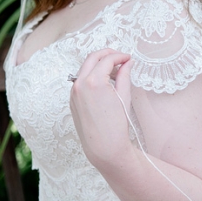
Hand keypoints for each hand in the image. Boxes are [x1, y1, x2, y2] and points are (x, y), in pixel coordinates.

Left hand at [69, 48, 134, 167]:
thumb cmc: (115, 124)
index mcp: (93, 81)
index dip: (120, 56)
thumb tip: (128, 63)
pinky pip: (81, 80)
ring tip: (114, 70)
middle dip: (107, 54)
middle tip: (120, 57)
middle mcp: (79, 84)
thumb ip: (125, 75)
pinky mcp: (72, 100)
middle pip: (92, 58)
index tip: (129, 58)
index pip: (107, 60)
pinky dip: (92, 75)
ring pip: (85, 68)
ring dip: (99, 64)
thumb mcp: (123, 96)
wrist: (103, 146)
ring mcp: (74, 92)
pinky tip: (104, 82)